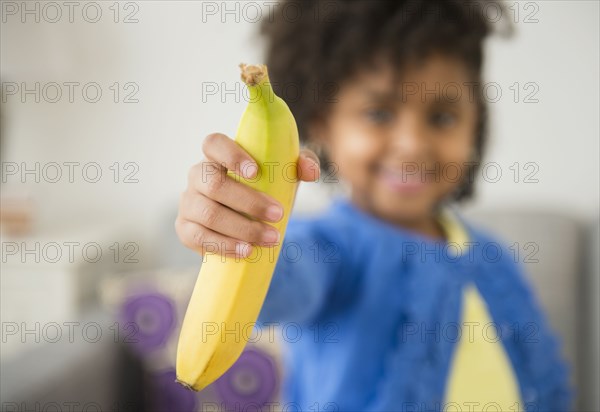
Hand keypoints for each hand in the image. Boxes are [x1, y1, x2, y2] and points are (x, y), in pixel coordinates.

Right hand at [175, 132, 319, 257]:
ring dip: (242, 228)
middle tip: (279, 214)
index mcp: (217, 155)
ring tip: (270, 238)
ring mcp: (189, 202)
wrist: (246, 222)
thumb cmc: (264, 189)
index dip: (231, 155)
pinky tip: (247, 251)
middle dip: (249, 201)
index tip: (255, 172)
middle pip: (214, 184)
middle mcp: (198, 175)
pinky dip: (225, 245)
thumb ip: (300, 165)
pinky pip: (199, 238)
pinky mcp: (185, 229)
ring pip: (209, 213)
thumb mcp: (284, 174)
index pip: (213, 143)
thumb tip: (310, 171)